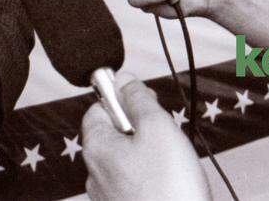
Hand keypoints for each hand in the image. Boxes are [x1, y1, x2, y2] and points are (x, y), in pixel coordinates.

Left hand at [82, 73, 211, 200]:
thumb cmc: (170, 190)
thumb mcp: (158, 128)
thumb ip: (139, 99)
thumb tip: (124, 79)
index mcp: (96, 149)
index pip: (98, 108)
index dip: (124, 100)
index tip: (147, 104)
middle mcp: (95, 176)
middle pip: (114, 135)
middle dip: (141, 131)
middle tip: (166, 139)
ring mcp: (109, 199)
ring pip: (128, 162)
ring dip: (150, 158)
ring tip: (173, 168)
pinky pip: (136, 186)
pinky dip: (153, 181)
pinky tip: (171, 187)